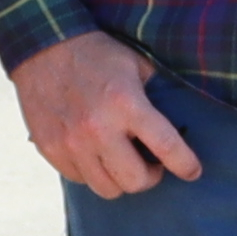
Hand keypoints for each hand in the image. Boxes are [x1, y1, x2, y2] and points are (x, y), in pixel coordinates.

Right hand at [11, 29, 200, 198]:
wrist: (43, 47)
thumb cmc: (97, 55)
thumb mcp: (136, 65)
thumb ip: (157, 95)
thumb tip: (183, 122)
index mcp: (126, 103)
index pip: (166, 147)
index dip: (185, 165)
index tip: (193, 172)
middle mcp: (98, 128)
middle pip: (135, 181)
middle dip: (151, 177)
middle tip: (151, 164)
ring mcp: (71, 142)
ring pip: (107, 189)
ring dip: (121, 179)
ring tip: (122, 161)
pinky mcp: (50, 149)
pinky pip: (80, 179)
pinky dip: (92, 172)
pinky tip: (96, 154)